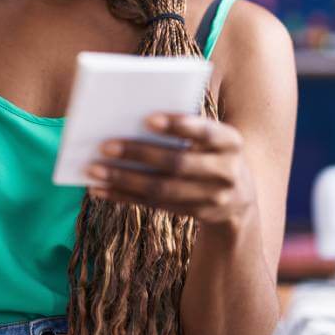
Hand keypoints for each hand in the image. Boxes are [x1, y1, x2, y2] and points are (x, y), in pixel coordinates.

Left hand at [86, 113, 257, 229]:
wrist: (240, 197)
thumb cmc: (213, 152)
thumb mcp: (213, 138)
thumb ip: (187, 128)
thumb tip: (134, 120)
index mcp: (232, 142)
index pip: (206, 132)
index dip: (179, 125)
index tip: (148, 118)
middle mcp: (227, 171)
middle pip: (178, 163)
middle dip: (139, 154)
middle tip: (105, 145)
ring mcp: (213, 198)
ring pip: (162, 189)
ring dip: (124, 179)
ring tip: (94, 169)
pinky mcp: (196, 215)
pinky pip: (155, 205)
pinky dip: (125, 196)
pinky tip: (102, 189)